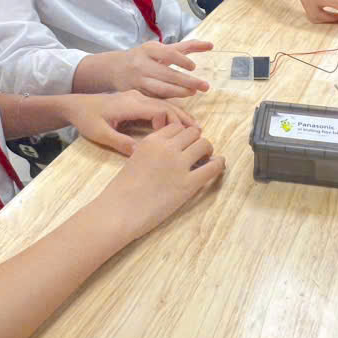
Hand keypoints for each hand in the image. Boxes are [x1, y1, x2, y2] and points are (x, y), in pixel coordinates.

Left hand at [67, 90, 196, 155]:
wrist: (76, 105)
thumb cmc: (87, 119)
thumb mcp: (100, 134)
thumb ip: (120, 142)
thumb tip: (139, 153)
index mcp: (131, 103)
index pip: (159, 109)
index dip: (171, 122)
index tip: (173, 137)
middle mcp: (137, 97)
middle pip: (166, 105)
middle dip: (183, 119)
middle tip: (199, 133)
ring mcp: (137, 96)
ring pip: (164, 104)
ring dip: (180, 116)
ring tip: (195, 129)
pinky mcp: (136, 100)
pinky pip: (158, 105)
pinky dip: (170, 115)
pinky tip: (178, 125)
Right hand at [97, 122, 224, 242]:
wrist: (119, 211)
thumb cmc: (122, 190)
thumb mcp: (135, 158)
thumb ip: (152, 150)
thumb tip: (171, 151)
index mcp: (152, 140)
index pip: (177, 127)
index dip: (183, 135)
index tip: (184, 144)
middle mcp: (167, 148)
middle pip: (193, 133)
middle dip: (196, 141)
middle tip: (196, 153)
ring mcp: (179, 165)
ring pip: (205, 144)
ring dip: (207, 151)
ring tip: (205, 160)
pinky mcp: (188, 184)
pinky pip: (213, 167)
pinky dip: (219, 164)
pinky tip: (218, 165)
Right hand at [110, 40, 212, 98]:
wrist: (115, 68)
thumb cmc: (144, 56)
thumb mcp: (161, 48)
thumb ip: (185, 47)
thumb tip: (211, 45)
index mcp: (148, 50)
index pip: (168, 53)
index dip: (182, 60)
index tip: (194, 67)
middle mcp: (142, 64)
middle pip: (167, 74)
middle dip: (187, 81)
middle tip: (205, 86)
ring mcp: (139, 80)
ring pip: (161, 89)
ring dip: (180, 92)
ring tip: (193, 92)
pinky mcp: (137, 93)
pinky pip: (156, 98)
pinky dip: (169, 99)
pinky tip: (180, 99)